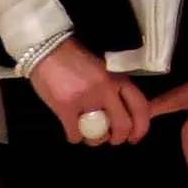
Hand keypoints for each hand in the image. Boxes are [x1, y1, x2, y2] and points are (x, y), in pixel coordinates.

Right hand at [30, 40, 148, 148]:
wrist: (46, 47)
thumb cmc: (75, 58)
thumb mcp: (103, 70)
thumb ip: (114, 89)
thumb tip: (123, 114)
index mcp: (118, 78)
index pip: (140, 106)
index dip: (141, 127)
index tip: (134, 137)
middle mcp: (106, 89)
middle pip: (123, 125)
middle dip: (118, 138)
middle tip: (110, 139)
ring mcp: (86, 99)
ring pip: (99, 134)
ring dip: (95, 140)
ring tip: (89, 135)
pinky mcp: (66, 107)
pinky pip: (76, 134)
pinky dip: (75, 137)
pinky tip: (73, 132)